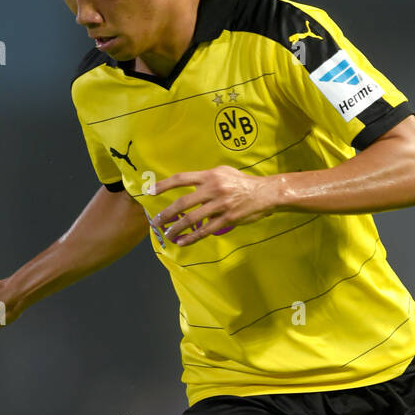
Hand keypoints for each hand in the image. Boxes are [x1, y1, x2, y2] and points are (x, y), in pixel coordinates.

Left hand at [150, 167, 275, 247]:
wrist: (265, 193)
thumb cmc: (242, 183)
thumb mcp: (224, 173)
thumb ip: (206, 179)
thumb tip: (188, 187)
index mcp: (210, 176)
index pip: (181, 179)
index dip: (163, 185)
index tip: (149, 191)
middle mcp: (213, 189)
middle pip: (183, 202)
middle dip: (166, 213)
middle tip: (156, 221)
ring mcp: (220, 205)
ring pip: (192, 219)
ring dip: (177, 228)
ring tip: (167, 234)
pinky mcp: (228, 218)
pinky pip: (206, 231)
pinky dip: (192, 237)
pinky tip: (182, 242)